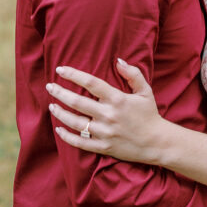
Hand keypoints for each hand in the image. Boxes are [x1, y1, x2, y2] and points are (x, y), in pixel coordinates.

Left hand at [46, 59, 163, 164]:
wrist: (157, 143)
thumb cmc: (149, 114)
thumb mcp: (145, 91)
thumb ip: (133, 74)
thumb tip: (118, 60)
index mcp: (117, 99)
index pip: (91, 82)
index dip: (73, 75)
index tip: (60, 70)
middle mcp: (108, 115)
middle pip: (77, 102)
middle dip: (60, 92)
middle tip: (49, 86)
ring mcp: (104, 132)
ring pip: (75, 122)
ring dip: (60, 113)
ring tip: (52, 106)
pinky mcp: (103, 147)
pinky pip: (80, 142)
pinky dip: (66, 136)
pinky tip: (58, 129)